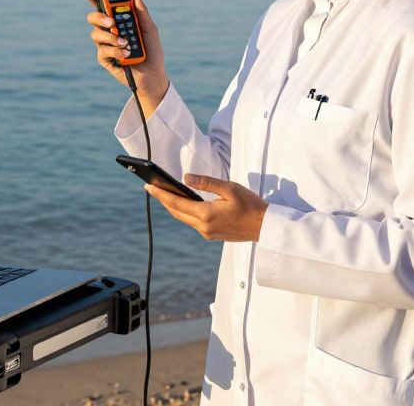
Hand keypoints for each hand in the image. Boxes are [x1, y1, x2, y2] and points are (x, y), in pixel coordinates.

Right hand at [85, 0, 168, 106]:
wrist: (154, 75)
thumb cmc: (152, 51)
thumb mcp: (150, 30)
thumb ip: (141, 13)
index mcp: (119, 21)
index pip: (104, 7)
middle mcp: (110, 31)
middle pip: (94, 19)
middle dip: (99, 17)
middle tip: (111, 21)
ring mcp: (106, 45)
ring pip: (96, 35)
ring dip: (111, 37)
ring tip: (125, 42)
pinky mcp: (105, 59)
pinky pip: (103, 51)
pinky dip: (116, 51)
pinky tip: (126, 54)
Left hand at [144, 174, 268, 242]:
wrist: (265, 227)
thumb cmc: (250, 205)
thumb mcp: (230, 188)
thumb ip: (206, 183)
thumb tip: (185, 178)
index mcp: (206, 214)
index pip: (176, 202)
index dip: (161, 194)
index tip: (148, 187)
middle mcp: (203, 226)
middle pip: (176, 212)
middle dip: (163, 199)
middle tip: (152, 188)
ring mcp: (207, 233)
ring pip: (183, 218)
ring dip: (173, 206)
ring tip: (164, 194)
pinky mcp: (211, 235)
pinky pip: (192, 222)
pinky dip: (184, 212)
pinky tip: (183, 204)